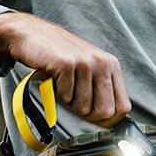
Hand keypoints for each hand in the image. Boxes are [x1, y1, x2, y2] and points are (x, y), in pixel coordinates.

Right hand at [0, 11, 130, 125]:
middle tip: (74, 99)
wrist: (32, 35)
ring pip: (83, 107)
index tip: (93, 116)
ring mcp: (86, 63)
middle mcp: (103, 63)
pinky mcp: (67, 64)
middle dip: (88, 114)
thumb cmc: (60, 57)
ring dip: (69, 102)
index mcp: (112, 66)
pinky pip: (66, 98)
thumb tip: (109, 120)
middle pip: (105, 111)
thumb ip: (101, 90)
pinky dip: (56, 94)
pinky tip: (54, 79)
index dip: (108, 119)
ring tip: (62, 85)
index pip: (123, 107)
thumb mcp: (89, 70)